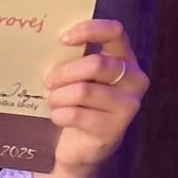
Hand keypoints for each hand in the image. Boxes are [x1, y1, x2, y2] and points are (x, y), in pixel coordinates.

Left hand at [36, 20, 147, 177]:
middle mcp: (134, 79)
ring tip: (53, 102)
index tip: (62, 40)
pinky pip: (77, 114)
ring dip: (59, 97)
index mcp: (124, 59)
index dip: (89, 30)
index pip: (115, 32)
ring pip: (84, 91)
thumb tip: (43, 40)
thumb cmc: (75, 102)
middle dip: (64, 73)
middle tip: (48, 82)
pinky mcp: (115, 129)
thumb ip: (71, 58)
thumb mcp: (75, 76)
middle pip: (96, 64)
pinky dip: (60, 115)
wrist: (79, 147)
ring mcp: (128, 105)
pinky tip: (58, 118)